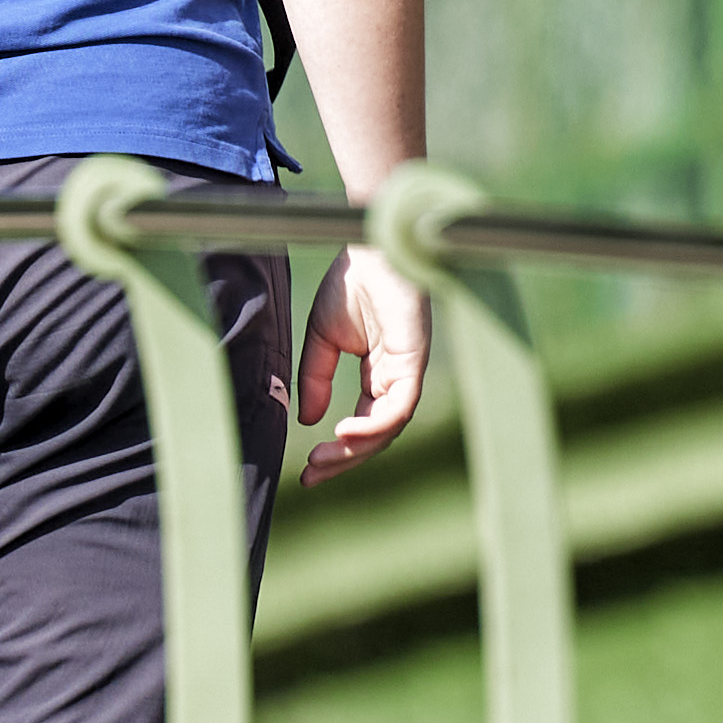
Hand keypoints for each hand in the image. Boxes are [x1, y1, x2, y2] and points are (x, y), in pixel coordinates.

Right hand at [291, 245, 427, 476]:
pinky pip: (399, 405)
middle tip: (313, 477)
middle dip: (344, 460)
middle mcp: (396, 377)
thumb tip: (309, 420)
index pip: (362, 424)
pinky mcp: (414, 359)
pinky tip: (344, 433)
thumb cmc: (350, 283)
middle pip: (376, 434)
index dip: (338, 450)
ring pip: (389, 427)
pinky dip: (373, 424)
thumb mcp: (322, 339)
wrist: (365, 245)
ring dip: (356, 448)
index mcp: (378, 374)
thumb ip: (316, 379)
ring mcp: (408, 370)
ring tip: (323, 460)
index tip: (308, 470)